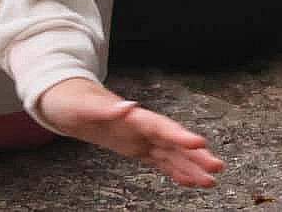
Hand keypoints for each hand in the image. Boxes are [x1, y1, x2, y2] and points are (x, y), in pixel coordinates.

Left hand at [34, 77, 222, 188]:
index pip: (161, 127)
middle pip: (173, 142)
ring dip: (191, 167)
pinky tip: (189, 181)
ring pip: (171, 154)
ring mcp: (140, 138)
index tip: (200, 143)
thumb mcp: (82, 105)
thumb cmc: (73, 101)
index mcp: (132, 116)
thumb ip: (106, 108)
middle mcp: (141, 127)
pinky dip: (175, 171)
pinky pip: (159, 161)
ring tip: (211, 181)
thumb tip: (129, 107)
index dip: (180, 136)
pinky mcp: (135, 147)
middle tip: (216, 168)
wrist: (64, 101)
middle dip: (195, 155)